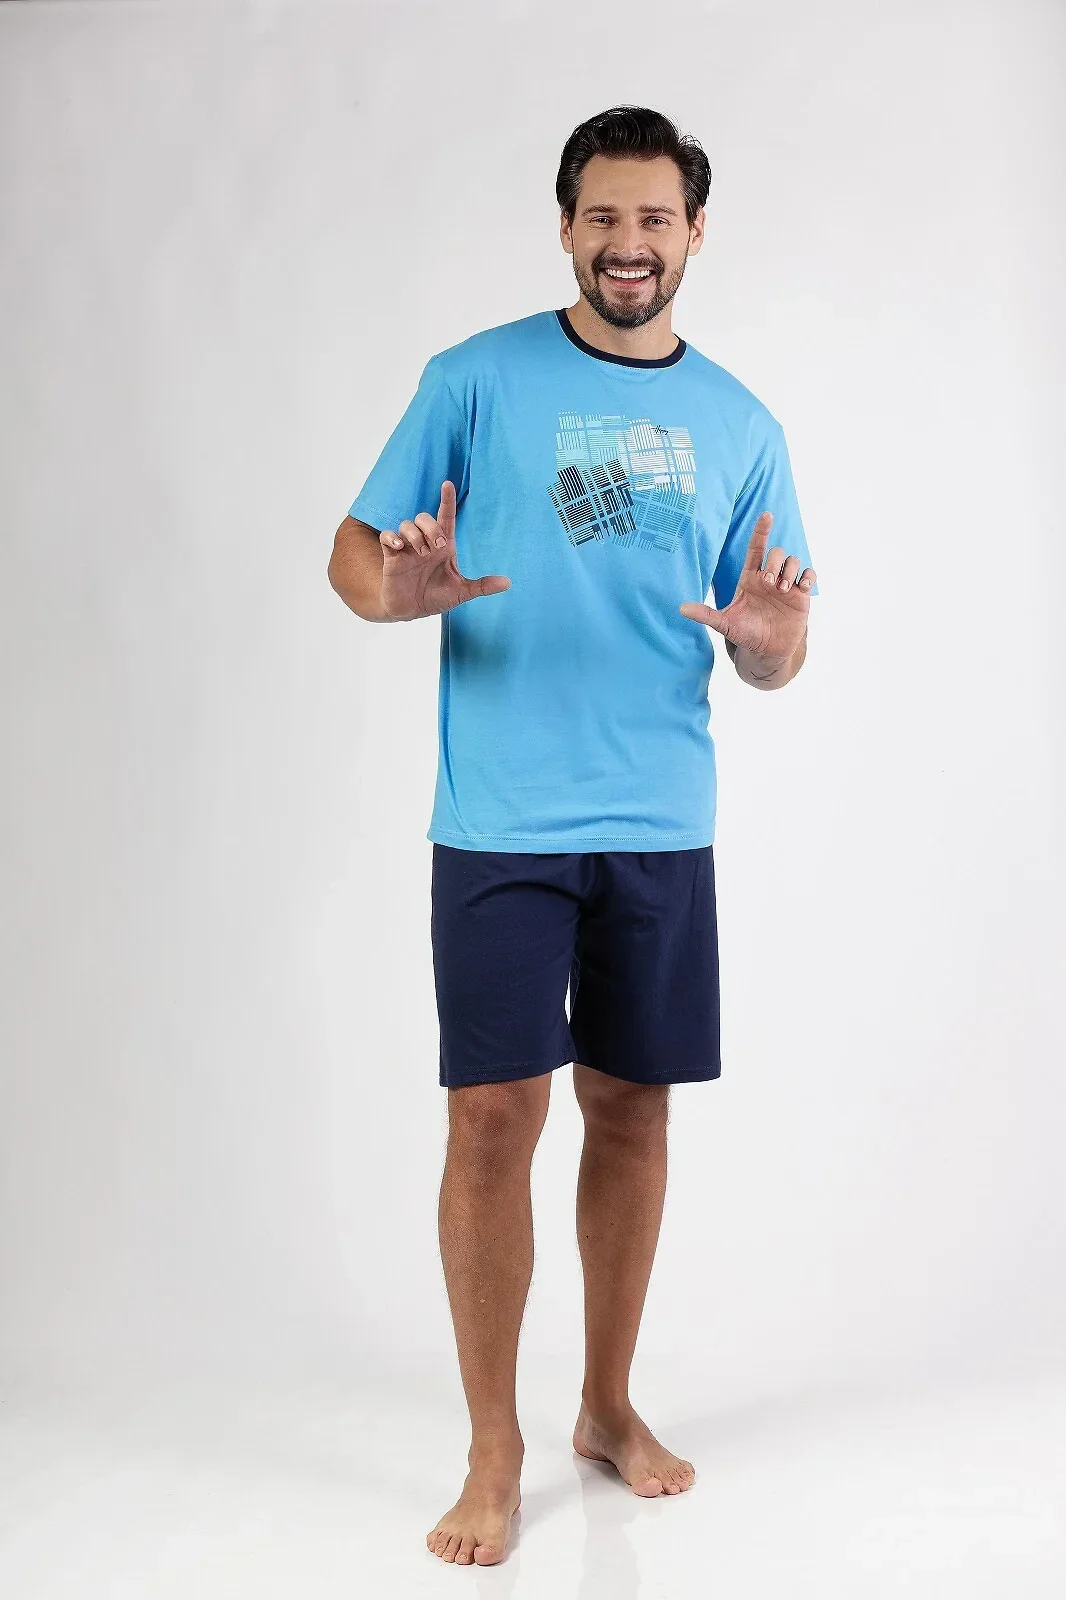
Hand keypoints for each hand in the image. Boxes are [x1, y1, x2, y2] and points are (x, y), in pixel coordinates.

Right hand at [379, 480, 510, 619]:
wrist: (412, 611)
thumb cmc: (436, 597)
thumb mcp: (462, 593)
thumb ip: (482, 586)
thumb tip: (508, 583)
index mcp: (443, 546)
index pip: (445, 517)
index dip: (446, 500)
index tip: (447, 484)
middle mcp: (425, 543)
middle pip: (424, 517)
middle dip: (431, 528)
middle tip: (437, 547)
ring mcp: (407, 548)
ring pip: (407, 524)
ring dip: (414, 535)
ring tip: (421, 554)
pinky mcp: (392, 556)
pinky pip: (387, 536)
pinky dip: (392, 538)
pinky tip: (398, 548)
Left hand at [679, 512, 815, 665]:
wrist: (767, 650)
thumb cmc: (745, 633)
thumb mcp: (725, 624)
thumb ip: (706, 614)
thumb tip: (681, 608)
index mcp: (750, 578)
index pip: (756, 548)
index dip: (761, 531)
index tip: (766, 515)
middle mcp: (768, 577)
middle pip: (777, 553)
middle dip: (775, 563)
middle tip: (770, 584)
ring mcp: (786, 585)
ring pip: (793, 561)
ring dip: (789, 572)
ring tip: (783, 590)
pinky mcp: (800, 595)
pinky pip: (809, 575)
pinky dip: (808, 577)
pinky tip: (801, 588)